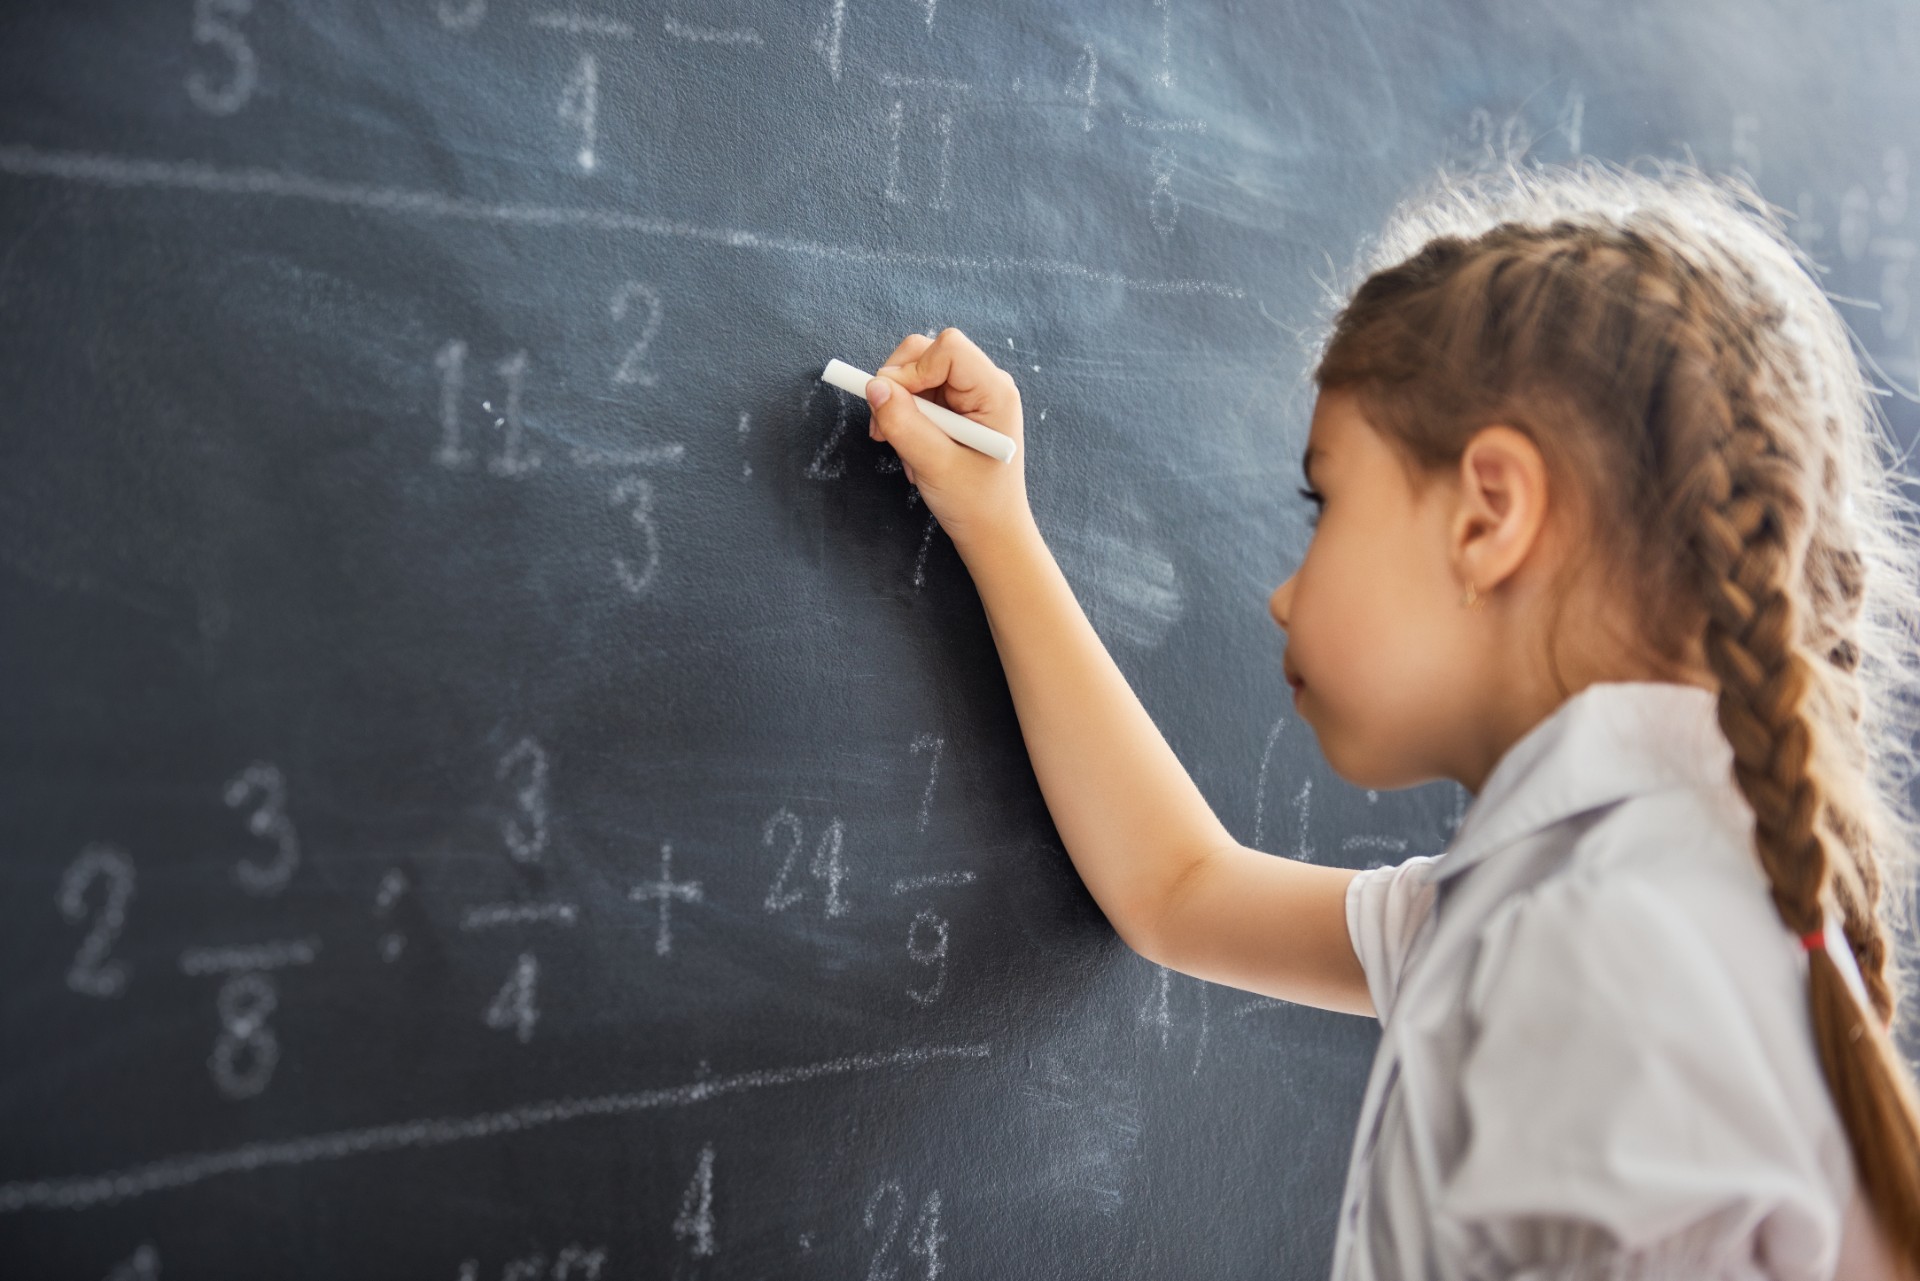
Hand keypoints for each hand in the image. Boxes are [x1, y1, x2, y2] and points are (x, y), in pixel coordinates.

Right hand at [864, 327, 1032, 559]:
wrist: (990, 531)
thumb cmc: (976, 503)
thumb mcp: (935, 466)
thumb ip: (904, 424)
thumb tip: (873, 386)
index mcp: (995, 392)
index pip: (947, 348)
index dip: (913, 369)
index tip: (895, 404)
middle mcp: (984, 384)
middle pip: (926, 353)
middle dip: (898, 386)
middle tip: (884, 428)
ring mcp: (969, 395)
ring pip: (915, 375)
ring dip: (899, 409)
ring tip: (906, 451)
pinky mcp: (955, 408)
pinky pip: (917, 396)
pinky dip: (905, 420)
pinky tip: (914, 452)